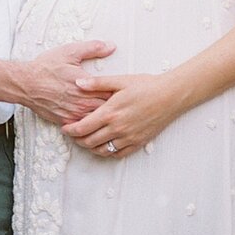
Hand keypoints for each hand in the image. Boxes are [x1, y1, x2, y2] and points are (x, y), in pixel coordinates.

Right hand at [19, 41, 114, 125]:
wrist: (26, 83)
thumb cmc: (46, 67)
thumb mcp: (70, 52)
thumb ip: (93, 48)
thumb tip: (111, 46)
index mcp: (87, 85)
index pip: (113, 93)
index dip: (120, 92)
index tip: (123, 90)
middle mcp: (82, 102)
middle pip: (108, 109)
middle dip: (114, 106)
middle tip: (119, 102)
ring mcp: (74, 114)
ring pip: (97, 120)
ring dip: (103, 116)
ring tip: (109, 113)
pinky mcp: (66, 122)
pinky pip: (84, 128)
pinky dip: (90, 125)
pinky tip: (92, 120)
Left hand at [61, 72, 182, 157]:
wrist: (169, 96)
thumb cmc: (145, 85)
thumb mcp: (119, 80)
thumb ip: (97, 83)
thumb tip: (77, 83)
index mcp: (110, 112)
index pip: (83, 127)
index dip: (70, 129)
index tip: (64, 127)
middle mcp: (117, 128)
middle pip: (89, 141)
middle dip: (77, 139)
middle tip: (72, 134)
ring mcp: (128, 137)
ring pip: (102, 150)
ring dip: (90, 147)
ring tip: (85, 140)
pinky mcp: (138, 143)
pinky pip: (118, 154)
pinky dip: (107, 152)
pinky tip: (104, 146)